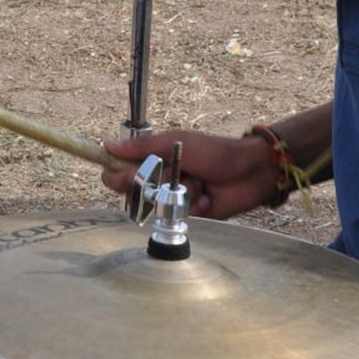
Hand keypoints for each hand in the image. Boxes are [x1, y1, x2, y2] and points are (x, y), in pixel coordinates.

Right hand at [100, 128, 277, 218]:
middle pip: (136, 190)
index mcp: (154, 158)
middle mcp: (160, 179)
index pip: (121, 170)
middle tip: (173, 174)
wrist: (250, 171)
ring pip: (158, 204)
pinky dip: (193, 205)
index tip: (121, 175)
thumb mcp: (176, 142)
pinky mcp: (188, 213)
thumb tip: (107, 144)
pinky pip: (177, 215)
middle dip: (155, 183)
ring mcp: (173, 197)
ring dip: (178, 193)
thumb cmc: (215, 151)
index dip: (117, 175)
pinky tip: (207, 196)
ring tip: (198, 182)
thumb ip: (143, 146)